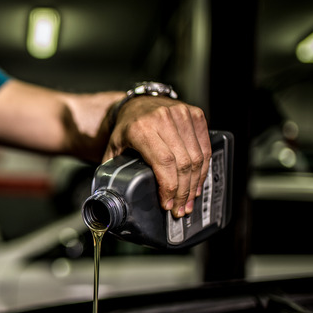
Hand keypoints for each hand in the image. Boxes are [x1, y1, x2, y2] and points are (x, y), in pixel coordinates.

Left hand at [103, 96, 210, 217]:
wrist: (137, 103)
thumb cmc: (125, 128)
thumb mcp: (113, 148)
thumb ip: (111, 171)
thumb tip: (107, 198)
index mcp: (141, 128)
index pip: (163, 162)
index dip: (169, 186)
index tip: (167, 204)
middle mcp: (163, 119)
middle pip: (182, 163)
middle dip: (182, 191)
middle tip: (179, 209)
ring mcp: (181, 114)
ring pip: (196, 157)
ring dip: (195, 183)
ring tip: (189, 201)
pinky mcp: (195, 114)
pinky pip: (205, 147)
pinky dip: (203, 168)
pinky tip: (197, 182)